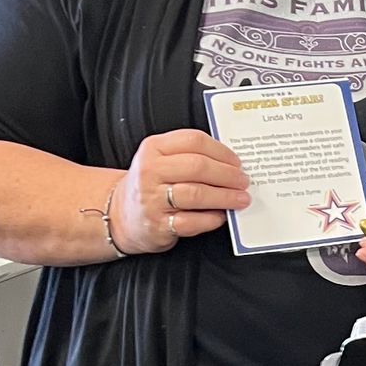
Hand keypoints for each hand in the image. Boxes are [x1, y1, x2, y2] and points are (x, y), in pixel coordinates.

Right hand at [110, 129, 248, 254]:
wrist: (121, 215)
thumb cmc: (152, 185)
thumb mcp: (161, 160)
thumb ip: (190, 155)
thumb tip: (232, 163)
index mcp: (153, 148)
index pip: (193, 140)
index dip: (221, 151)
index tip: (237, 162)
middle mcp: (150, 171)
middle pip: (197, 167)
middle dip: (227, 175)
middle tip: (243, 181)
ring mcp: (152, 199)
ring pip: (196, 194)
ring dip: (225, 197)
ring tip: (240, 199)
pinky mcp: (158, 225)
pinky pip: (191, 221)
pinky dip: (211, 219)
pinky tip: (221, 216)